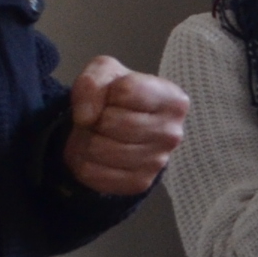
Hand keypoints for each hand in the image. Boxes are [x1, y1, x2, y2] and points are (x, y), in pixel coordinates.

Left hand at [66, 56, 188, 197]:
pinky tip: (96, 155)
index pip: (125, 90)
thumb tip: (86, 117)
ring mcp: (158, 162)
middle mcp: (172, 133)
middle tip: (101, 120)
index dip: (107, 91)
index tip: (112, 97)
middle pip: (110, 122)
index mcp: (174, 100)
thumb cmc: (118, 97)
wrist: (122, 132)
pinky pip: (91, 173)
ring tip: (97, 135)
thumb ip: (92, 82)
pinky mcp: (138, 183)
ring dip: (86, 140)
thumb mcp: (105, 73)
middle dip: (95, 119)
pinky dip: (83, 162)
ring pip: (98, 149)